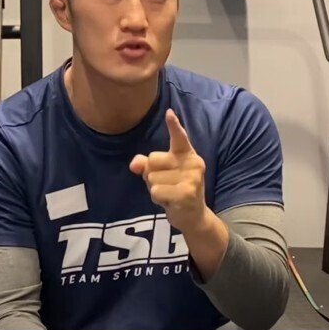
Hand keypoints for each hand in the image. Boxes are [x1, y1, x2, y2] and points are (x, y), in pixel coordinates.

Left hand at [130, 109, 209, 233]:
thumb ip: (147, 165)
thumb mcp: (161, 175)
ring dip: (155, 189)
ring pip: (152, 178)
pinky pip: (156, 191)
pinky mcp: (187, 193)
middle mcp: (193, 163)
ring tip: (169, 194)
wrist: (194, 216)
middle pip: (153, 160)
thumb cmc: (176, 190)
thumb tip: (134, 164)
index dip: (174, 125)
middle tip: (166, 185)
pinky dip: (157, 199)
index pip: (179, 138)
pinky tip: (170, 202)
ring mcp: (192, 178)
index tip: (169, 113)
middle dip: (152, 175)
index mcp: (187, 154)